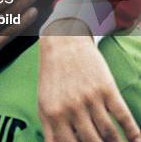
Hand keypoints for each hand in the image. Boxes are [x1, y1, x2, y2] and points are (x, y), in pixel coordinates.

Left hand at [39, 22, 140, 141]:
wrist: (62, 44)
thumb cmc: (53, 78)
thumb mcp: (45, 103)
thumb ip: (51, 130)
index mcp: (52, 114)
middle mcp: (70, 108)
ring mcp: (89, 98)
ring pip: (109, 134)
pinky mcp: (106, 89)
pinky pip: (124, 117)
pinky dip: (134, 133)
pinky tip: (137, 140)